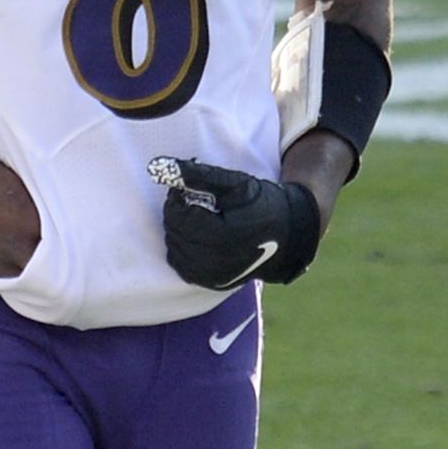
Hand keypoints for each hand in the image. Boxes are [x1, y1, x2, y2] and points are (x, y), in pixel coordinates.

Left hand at [150, 155, 324, 286]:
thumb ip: (197, 174)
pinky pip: (181, 264)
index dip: (177, 198)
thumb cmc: (262, 204)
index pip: (179, 215)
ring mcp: (214, 275)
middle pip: (175, 231)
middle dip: (177, 213)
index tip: (187, 189)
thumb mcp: (235, 183)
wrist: (288, 236)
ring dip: (178, 230)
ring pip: (174, 248)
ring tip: (197, 217)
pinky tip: (197, 236)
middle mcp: (218, 260)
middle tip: (191, 201)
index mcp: (224, 234)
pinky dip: (182, 248)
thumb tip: (159, 166)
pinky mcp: (212, 283)